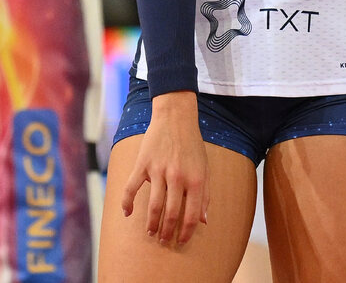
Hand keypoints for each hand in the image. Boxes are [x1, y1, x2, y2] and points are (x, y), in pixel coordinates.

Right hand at [122, 91, 209, 245]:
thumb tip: (204, 221)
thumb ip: (205, 194)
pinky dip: (126, 203)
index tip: (180, 241)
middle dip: (167, 232)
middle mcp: (177, 176)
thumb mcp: (204, 167)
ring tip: (150, 232)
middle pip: (171, 214)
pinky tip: (126, 214)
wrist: (175, 117)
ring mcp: (158, 170)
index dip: (186, 232)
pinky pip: (131, 188)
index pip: (191, 215)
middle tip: (163, 240)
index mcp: (195, 179)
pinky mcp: (143, 164)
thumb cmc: (192, 144)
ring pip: (153, 206)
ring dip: (151, 223)